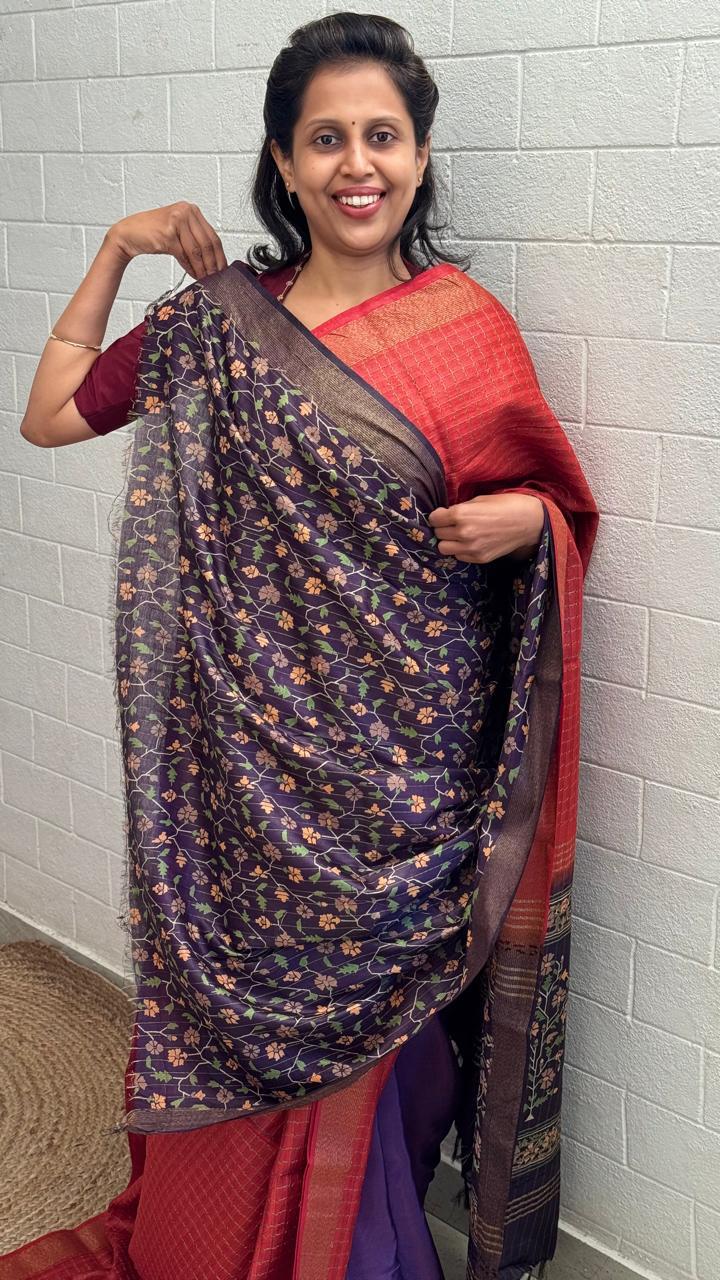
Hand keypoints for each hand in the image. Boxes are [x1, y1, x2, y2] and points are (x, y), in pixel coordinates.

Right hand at [106, 202, 227, 279]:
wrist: (129, 233)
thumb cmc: (154, 233)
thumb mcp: (179, 232)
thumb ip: (195, 239)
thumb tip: (213, 260)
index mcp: (191, 210)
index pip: (213, 235)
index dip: (220, 255)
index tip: (223, 268)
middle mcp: (185, 212)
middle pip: (207, 243)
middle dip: (213, 263)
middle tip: (216, 277)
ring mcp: (176, 221)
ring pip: (197, 251)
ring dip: (202, 268)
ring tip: (205, 278)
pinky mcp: (168, 234)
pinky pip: (184, 255)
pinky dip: (190, 267)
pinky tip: (193, 274)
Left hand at [427, 492, 544, 562]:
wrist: (528, 522)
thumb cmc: (505, 505)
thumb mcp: (479, 500)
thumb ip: (460, 509)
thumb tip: (446, 515)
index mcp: (461, 514)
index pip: (434, 519)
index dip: (438, 515)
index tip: (443, 514)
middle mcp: (463, 533)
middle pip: (438, 534)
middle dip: (443, 528)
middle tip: (452, 524)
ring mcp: (471, 548)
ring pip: (443, 548)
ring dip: (448, 541)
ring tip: (458, 535)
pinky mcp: (479, 558)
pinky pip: (458, 556)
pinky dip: (460, 549)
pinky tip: (470, 542)